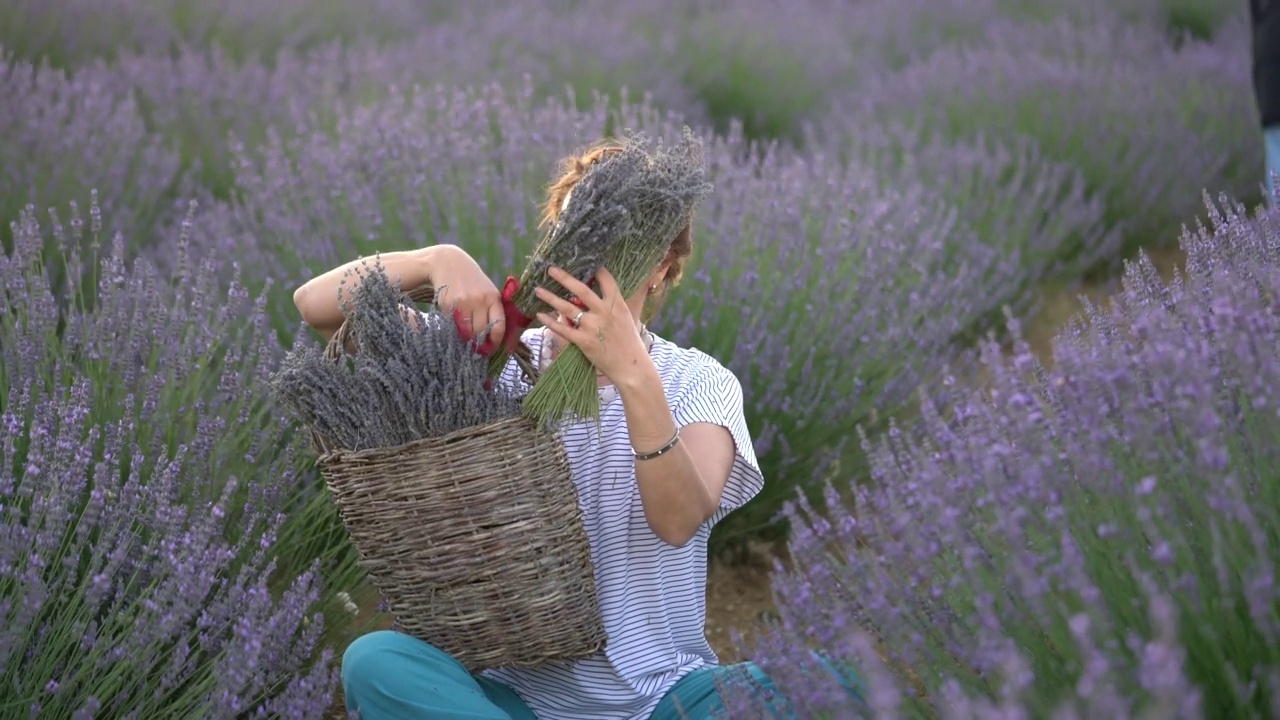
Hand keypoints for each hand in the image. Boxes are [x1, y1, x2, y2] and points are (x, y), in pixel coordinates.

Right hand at [427, 246, 504, 349]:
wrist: (449, 263)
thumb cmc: (473, 281)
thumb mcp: (488, 290)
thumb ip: (494, 310)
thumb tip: (496, 337)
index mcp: (493, 297)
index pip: (498, 326)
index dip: (496, 341)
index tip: (493, 348)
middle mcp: (479, 300)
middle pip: (481, 332)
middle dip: (480, 343)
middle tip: (478, 349)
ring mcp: (462, 303)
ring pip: (466, 332)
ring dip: (467, 339)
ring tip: (467, 339)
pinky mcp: (447, 305)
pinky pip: (453, 325)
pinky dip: (455, 329)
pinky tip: (456, 326)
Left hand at [534, 266, 650, 381]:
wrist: (631, 366)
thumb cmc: (629, 342)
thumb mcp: (625, 318)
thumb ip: (611, 305)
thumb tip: (595, 294)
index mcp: (617, 304)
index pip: (606, 279)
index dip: (595, 269)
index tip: (585, 260)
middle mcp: (603, 312)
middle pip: (581, 289)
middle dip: (564, 278)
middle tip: (551, 269)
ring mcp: (592, 327)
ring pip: (567, 308)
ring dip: (551, 298)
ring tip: (538, 290)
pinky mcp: (583, 341)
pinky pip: (563, 329)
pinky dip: (550, 321)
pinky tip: (540, 314)